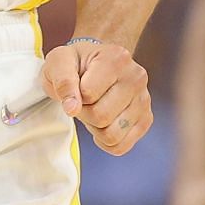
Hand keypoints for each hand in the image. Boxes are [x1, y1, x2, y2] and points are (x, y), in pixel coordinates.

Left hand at [41, 38, 151, 154]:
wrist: (90, 65)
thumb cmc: (75, 63)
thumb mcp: (59, 61)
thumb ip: (63, 81)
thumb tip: (72, 108)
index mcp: (117, 58)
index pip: (88, 94)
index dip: (74, 96)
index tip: (76, 86)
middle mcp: (136, 77)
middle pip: (101, 117)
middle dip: (84, 113)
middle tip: (83, 101)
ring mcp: (144, 100)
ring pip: (112, 135)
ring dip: (95, 128)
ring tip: (94, 109)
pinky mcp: (146, 120)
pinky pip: (121, 146)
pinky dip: (106, 141)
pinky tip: (103, 123)